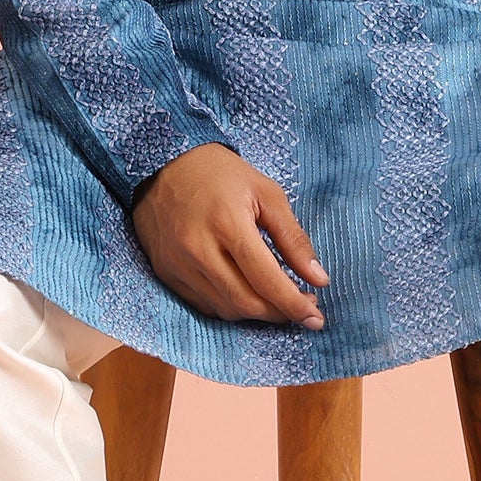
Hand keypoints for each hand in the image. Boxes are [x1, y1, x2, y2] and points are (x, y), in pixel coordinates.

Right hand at [130, 142, 328, 327]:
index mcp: (228, 223)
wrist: (162, 163)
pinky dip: (230, 308)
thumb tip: (318, 279)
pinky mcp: (165, 272)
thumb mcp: (266, 193)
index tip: (315, 317)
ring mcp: (177, 263)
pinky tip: (247, 295)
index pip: (266, 279)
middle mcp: (198, 248)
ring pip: (224, 309)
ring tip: (277, 301)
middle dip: (278, 313)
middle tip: (302, 309)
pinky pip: (203, 305)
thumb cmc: (220, 174)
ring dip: (256, 314)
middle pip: (245, 302)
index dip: (293, 304)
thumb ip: (293, 239)